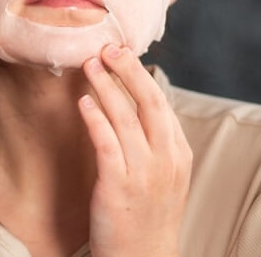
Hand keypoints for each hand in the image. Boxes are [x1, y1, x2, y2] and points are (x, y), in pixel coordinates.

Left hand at [78, 45, 191, 256]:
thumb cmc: (147, 214)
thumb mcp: (163, 175)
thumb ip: (154, 142)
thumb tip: (135, 104)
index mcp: (179, 153)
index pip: (160, 103)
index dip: (140, 74)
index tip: (122, 52)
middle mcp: (166, 159)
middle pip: (148, 101)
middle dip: (127, 69)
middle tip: (107, 46)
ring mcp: (145, 172)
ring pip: (125, 116)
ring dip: (105, 85)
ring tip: (89, 63)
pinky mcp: (119, 185)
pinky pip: (106, 142)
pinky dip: (94, 117)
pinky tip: (81, 101)